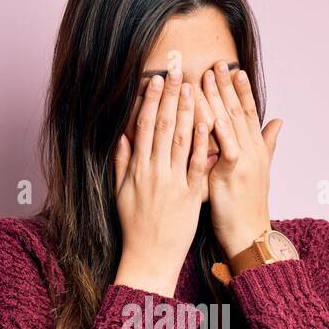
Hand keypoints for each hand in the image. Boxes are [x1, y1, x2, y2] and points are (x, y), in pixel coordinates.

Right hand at [113, 69, 210, 296]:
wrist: (149, 257)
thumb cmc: (136, 226)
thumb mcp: (121, 193)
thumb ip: (121, 163)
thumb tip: (122, 137)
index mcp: (136, 169)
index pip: (143, 126)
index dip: (150, 101)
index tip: (155, 80)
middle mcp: (153, 171)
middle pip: (161, 126)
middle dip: (169, 97)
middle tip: (176, 71)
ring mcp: (172, 182)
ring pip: (179, 140)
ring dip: (187, 111)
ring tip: (193, 87)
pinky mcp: (189, 195)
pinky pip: (196, 164)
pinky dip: (201, 142)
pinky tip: (208, 122)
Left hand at [202, 61, 283, 258]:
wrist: (250, 235)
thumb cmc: (248, 207)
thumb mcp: (260, 171)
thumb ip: (268, 143)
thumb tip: (279, 121)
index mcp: (256, 150)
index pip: (249, 113)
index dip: (242, 90)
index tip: (233, 69)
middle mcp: (252, 151)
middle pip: (239, 111)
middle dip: (227, 86)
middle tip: (217, 62)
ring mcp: (245, 161)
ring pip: (230, 122)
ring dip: (218, 98)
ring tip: (207, 77)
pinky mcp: (233, 173)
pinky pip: (224, 146)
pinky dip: (217, 128)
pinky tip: (208, 112)